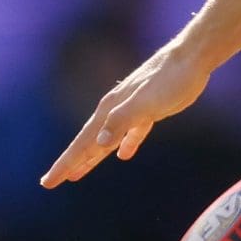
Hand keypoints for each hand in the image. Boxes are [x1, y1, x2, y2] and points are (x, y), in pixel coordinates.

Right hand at [39, 42, 212, 187]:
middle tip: (51, 182)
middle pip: (88, 143)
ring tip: (78, 173)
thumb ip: (122, 121)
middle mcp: (115, 110)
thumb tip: (99, 142)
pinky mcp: (151, 110)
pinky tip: (124, 155)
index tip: (49, 182)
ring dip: (92, 157)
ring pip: (106, 140)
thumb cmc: (170, 80)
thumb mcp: (146, 103)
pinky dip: (126, 144)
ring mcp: (132, 110)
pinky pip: (132, 133)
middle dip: (70, 163)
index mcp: (110, 110)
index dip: (66, 163)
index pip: (82, 143)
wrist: (192, 57)